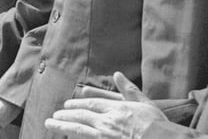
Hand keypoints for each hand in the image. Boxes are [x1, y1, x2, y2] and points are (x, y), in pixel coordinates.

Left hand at [43, 72, 166, 137]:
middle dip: (65, 114)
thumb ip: (129, 90)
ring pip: (79, 129)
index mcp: (116, 109)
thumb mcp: (145, 103)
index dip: (77, 103)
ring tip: (50, 124)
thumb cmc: (157, 125)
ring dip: (63, 126)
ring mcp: (105, 136)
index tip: (67, 104)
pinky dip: (76, 138)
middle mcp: (107, 122)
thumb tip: (117, 74)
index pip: (91, 104)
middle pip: (81, 116)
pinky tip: (67, 137)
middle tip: (54, 115)